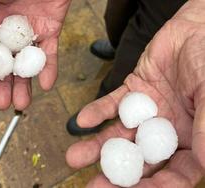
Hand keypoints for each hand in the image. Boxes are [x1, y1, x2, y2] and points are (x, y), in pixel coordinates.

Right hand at [0, 0, 69, 109]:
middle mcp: (7, 32)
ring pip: (24, 64)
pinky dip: (49, 69)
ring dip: (24, 85)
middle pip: (2, 64)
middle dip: (1, 85)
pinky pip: (49, 55)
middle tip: (1, 104)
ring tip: (22, 104)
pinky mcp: (50, 34)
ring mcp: (29, 35)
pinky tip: (46, 84)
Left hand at [66, 0, 204, 186]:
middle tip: (93, 185)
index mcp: (190, 138)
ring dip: (97, 146)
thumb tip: (204, 162)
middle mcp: (165, 130)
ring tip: (74, 157)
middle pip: (139, 159)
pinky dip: (96, 112)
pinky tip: (82, 121)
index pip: (174, 173)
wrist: (196, 30)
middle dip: (117, 173)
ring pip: (119, 134)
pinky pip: (112, 105)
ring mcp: (146, 112)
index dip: (155, 187)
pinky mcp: (131, 91)